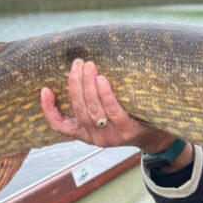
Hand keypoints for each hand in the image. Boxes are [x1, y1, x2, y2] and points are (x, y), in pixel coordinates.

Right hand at [41, 59, 179, 153]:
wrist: (157, 137)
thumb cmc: (128, 119)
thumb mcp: (105, 117)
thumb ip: (91, 103)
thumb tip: (78, 73)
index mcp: (85, 135)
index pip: (60, 126)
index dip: (49, 109)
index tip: (45, 90)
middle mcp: (95, 138)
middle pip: (78, 110)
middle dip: (74, 84)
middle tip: (77, 64)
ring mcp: (111, 136)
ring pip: (93, 109)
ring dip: (88, 85)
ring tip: (88, 66)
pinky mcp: (128, 131)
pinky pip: (113, 111)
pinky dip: (106, 94)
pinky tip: (102, 79)